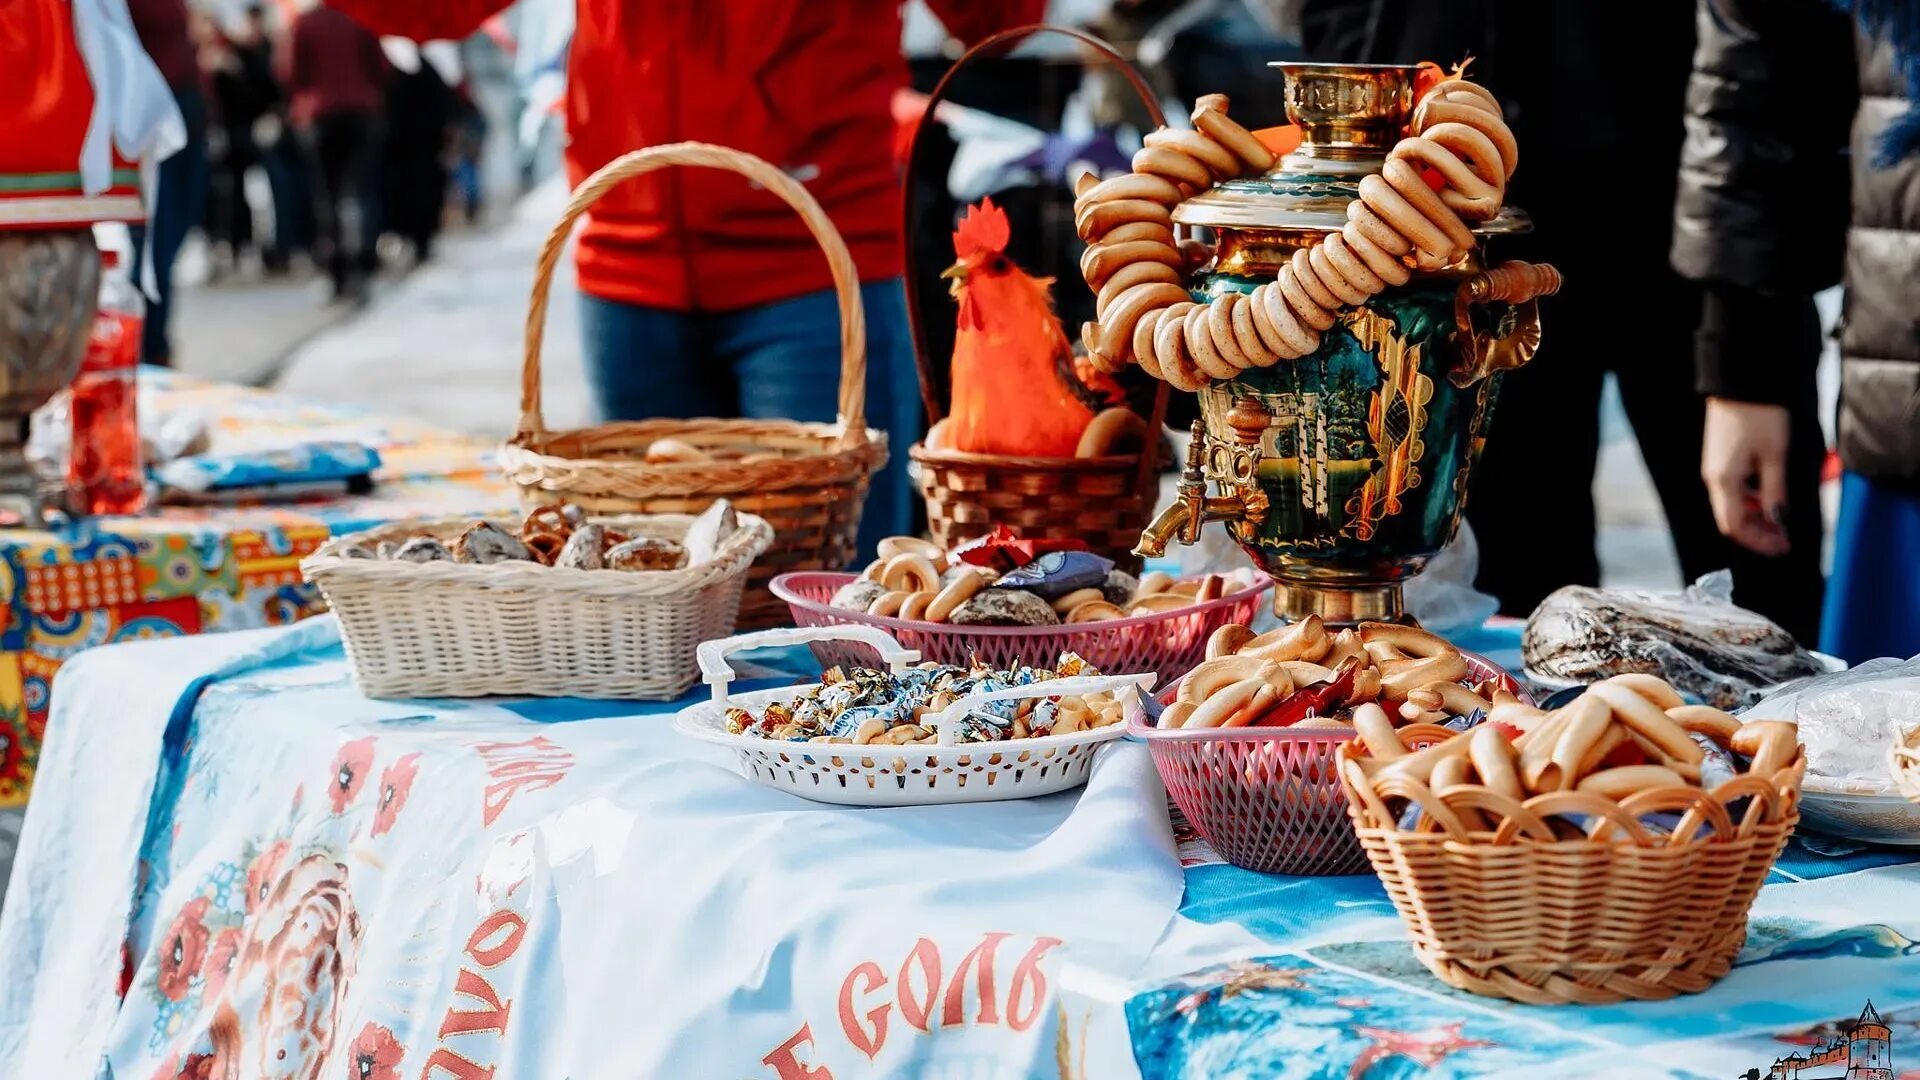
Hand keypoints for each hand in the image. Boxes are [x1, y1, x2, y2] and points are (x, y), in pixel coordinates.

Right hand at [1701, 397, 1791, 556]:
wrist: (1740, 382)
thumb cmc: (1760, 416)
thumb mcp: (1775, 455)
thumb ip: (1775, 491)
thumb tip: (1778, 520)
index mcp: (1723, 481)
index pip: (1735, 526)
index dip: (1758, 541)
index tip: (1782, 547)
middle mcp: (1713, 478)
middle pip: (1731, 518)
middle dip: (1758, 532)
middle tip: (1784, 538)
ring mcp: (1714, 467)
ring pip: (1732, 504)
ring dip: (1756, 516)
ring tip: (1781, 518)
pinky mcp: (1720, 457)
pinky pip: (1733, 488)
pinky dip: (1751, 499)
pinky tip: (1769, 495)